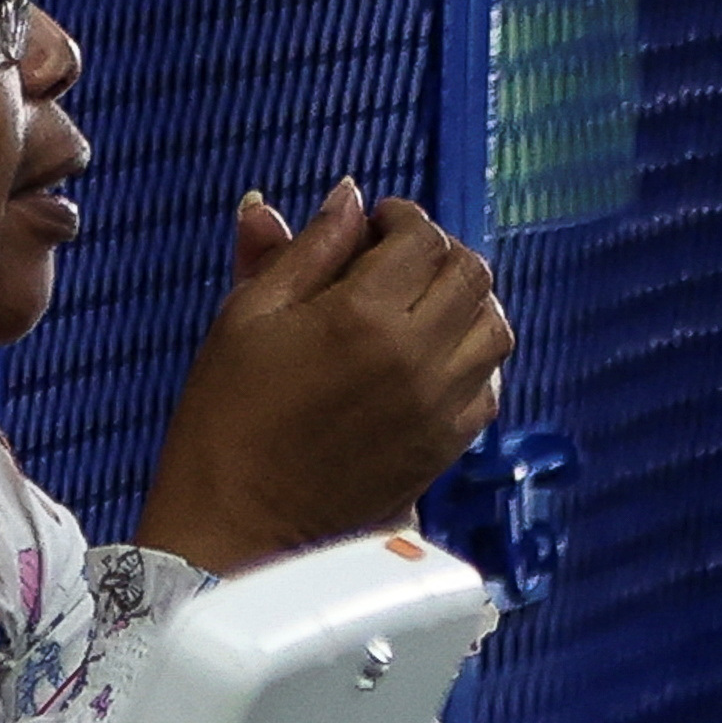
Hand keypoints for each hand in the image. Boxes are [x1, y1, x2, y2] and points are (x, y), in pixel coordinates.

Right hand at [135, 181, 513, 571]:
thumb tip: (347, 195)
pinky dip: (473, 358)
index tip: (374, 226)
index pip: (421, 238)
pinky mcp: (449, 444)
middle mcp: (417, 355)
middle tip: (397, 260)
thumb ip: (303, 250)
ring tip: (420, 305)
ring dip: (466, 302)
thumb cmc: (227, 419)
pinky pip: (491, 383)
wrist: (237, 528)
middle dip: (439, 253)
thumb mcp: (247, 317)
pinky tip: (431, 358)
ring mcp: (442, 403)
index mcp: (363, 315)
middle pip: (471, 274)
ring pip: (494, 326)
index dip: (401, 219)